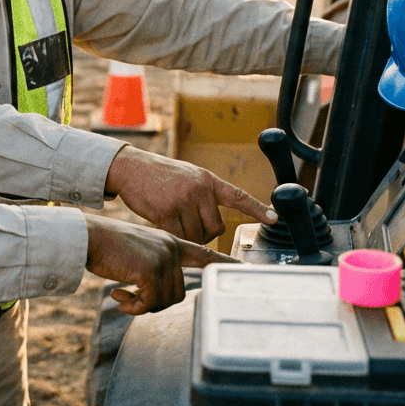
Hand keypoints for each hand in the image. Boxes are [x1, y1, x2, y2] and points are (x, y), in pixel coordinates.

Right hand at [83, 214, 237, 315]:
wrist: (87, 236)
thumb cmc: (106, 244)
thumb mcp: (137, 251)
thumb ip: (153, 266)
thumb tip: (158, 294)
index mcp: (170, 241)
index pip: (203, 253)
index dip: (223, 261)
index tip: (243, 267)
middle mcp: (171, 248)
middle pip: (179, 291)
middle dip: (155, 301)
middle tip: (130, 298)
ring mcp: (163, 258)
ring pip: (167, 299)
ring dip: (143, 305)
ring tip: (123, 296)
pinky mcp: (150, 270)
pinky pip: (151, 302)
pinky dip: (134, 307)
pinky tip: (118, 297)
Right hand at [104, 146, 276, 244]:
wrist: (130, 168)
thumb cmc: (158, 175)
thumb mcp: (187, 176)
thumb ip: (203, 194)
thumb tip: (213, 226)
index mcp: (207, 180)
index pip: (237, 196)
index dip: (256, 208)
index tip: (274, 218)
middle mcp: (199, 189)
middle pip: (216, 228)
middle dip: (205, 234)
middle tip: (189, 226)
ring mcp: (183, 200)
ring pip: (197, 236)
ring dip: (186, 236)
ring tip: (172, 222)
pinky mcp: (166, 212)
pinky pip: (179, 237)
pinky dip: (173, 237)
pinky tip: (162, 225)